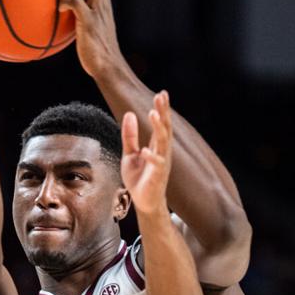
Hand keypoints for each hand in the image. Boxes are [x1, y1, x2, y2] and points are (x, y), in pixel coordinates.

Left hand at [58, 0, 122, 78]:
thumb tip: (61, 10)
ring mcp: (97, 11)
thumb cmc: (96, 50)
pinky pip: (78, 5)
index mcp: (102, 1)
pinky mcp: (90, 24)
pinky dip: (67, 1)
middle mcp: (102, 2)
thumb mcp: (90, 27)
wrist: (108, 66)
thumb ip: (80, 14)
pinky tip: (59, 5)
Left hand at [121, 91, 171, 216]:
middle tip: (161, 96)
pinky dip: (151, 157)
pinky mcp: (157, 176)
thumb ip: (130, 136)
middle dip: (164, 112)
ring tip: (153, 113)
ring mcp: (161, 163)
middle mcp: (162, 152)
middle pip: (165, 128)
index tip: (162, 93)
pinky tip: (146, 150)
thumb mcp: (129, 154)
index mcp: (156, 146)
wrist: (143, 202)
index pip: (160, 124)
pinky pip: (157, 165)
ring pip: (163, 142)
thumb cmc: (139, 178)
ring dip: (159, 128)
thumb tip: (129, 114)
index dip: (162, 109)